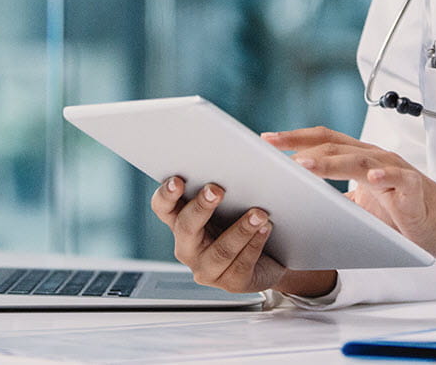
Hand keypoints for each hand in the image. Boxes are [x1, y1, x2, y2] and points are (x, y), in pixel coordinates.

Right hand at [149, 175, 335, 296]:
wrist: (273, 254)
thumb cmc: (244, 217)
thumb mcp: (231, 199)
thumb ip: (225, 181)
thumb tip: (236, 152)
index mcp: (181, 221)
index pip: (162, 207)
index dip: (166, 194)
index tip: (178, 180)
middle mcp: (188, 247)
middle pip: (187, 227)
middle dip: (202, 207)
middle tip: (217, 189)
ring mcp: (207, 269)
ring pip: (220, 251)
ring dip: (240, 229)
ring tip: (259, 212)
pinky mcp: (231, 283)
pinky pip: (241, 264)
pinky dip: (255, 244)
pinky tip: (266, 229)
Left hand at [261, 126, 435, 260]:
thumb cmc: (403, 212)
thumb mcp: (361, 204)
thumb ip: (335, 198)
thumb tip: (299, 203)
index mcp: (360, 158)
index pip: (324, 140)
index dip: (295, 138)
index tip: (266, 140)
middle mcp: (376, 157)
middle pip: (335, 145)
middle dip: (302, 147)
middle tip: (273, 150)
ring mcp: (395, 170)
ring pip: (359, 159)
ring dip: (330, 162)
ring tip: (305, 166)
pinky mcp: (414, 188)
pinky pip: (399, 178)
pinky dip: (385, 176)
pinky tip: (372, 179)